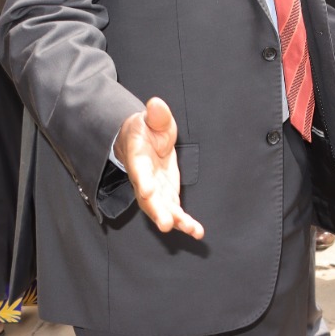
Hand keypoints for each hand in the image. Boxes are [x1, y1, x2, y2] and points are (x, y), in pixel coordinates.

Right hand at [114, 98, 203, 239]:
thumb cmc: (145, 130)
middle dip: (157, 211)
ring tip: (189, 229)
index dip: (144, 181)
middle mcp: (144, 179)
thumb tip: (156, 104)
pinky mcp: (167, 195)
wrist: (140, 142)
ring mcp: (155, 190)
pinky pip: (174, 211)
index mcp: (138, 159)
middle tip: (166, 223)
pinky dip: (185, 222)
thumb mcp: (151, 118)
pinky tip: (197, 232)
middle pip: (148, 199)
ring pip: (162, 209)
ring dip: (175, 220)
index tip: (148, 191)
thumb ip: (156, 115)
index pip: (139, 171)